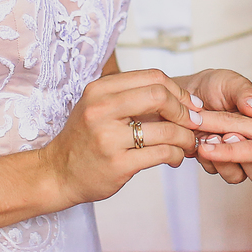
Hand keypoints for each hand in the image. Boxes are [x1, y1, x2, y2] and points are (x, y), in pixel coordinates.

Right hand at [42, 69, 201, 208]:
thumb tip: (179, 97)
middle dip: (184, 110)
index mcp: (100, 90)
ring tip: (189, 143)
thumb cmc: (84, 138)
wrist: (56, 173)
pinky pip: (161, 154)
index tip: (189, 104)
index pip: (152, 77)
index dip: (178, 90)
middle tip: (194, 122)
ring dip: (186, 137)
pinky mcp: (117, 164)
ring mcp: (108, 138)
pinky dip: (176, 155)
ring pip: (166, 129)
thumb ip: (131, 97)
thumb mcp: (99, 107)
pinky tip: (175, 158)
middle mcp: (101, 109)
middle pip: (159, 96)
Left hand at [175, 67, 251, 185]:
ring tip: (209, 138)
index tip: (234, 132)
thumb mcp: (232, 82)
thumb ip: (245, 93)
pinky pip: (215, 171)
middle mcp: (250, 145)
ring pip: (237, 176)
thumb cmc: (215, 85)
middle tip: (223, 137)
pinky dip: (208, 159)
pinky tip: (199, 141)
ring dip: (224, 163)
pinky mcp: (214, 160)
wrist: (189, 90)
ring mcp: (232, 155)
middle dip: (244, 162)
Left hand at [196, 101, 251, 190]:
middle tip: (181, 113)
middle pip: (233, 115)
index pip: (245, 114)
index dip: (220, 114)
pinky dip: (228, 148)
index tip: (196, 111)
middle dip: (205, 116)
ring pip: (236, 129)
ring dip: (212, 133)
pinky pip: (250, 149)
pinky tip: (210, 149)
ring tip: (191, 137)